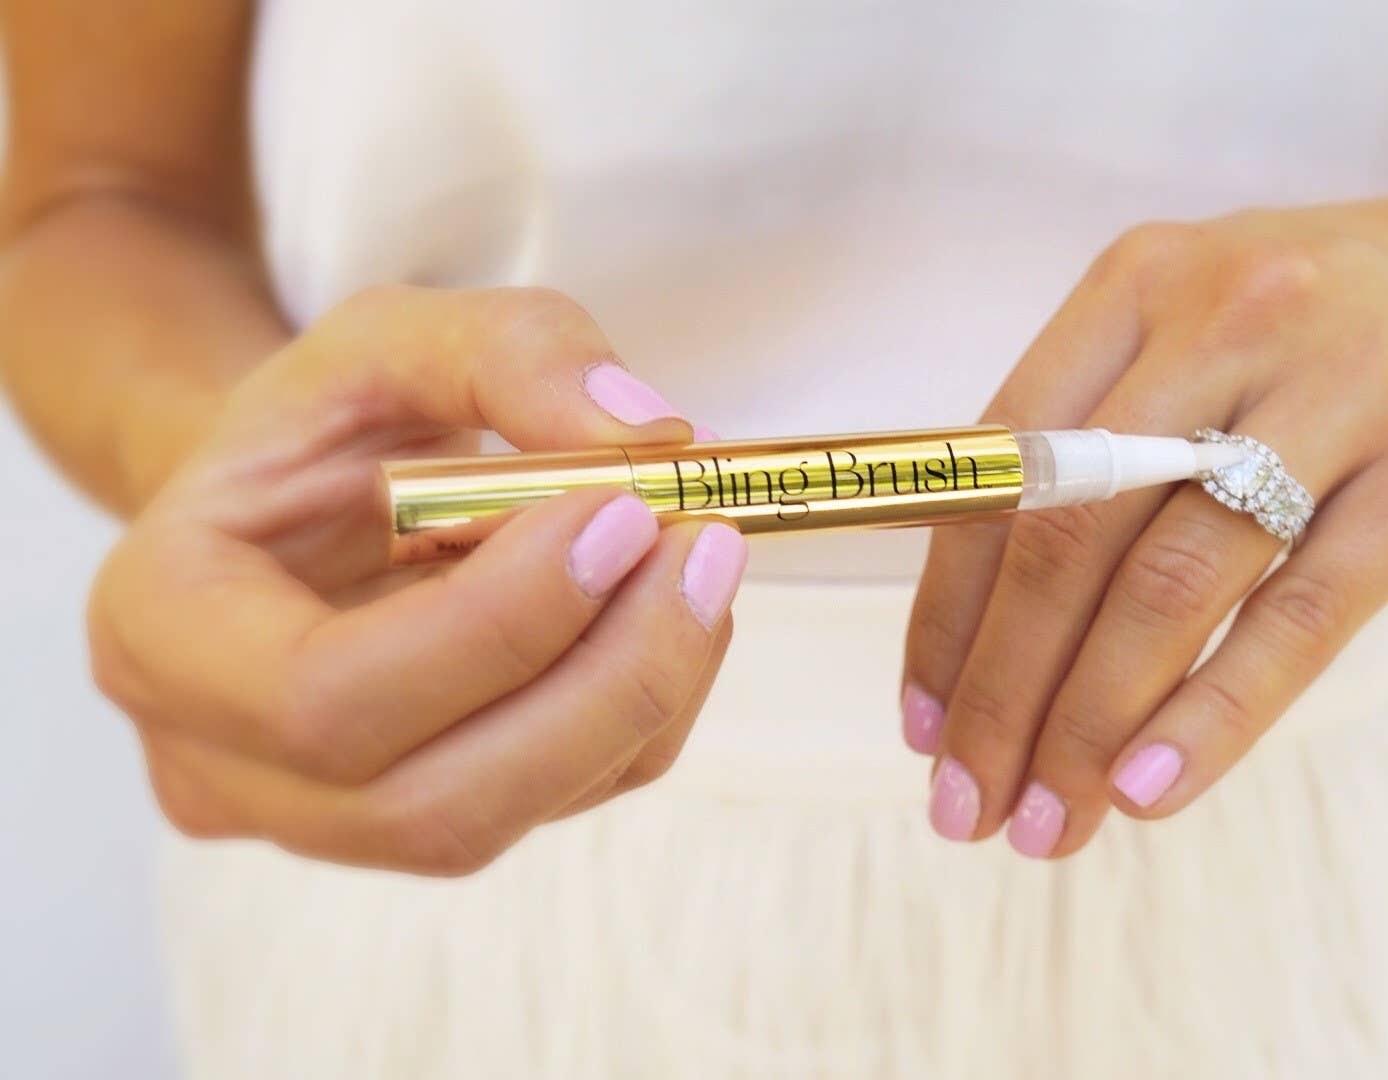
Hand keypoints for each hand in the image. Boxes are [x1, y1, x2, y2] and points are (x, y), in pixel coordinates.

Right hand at [90, 285, 746, 874]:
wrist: (294, 497)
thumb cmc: (323, 421)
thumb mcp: (391, 334)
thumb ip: (512, 351)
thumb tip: (650, 436)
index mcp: (165, 632)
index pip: (328, 696)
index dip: (498, 625)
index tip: (624, 510)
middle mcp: (223, 760)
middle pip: (431, 804)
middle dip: (601, 681)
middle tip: (705, 546)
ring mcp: (319, 817)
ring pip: (507, 816)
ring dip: (641, 695)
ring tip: (703, 562)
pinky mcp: (420, 821)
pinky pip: (559, 801)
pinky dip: (647, 709)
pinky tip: (673, 609)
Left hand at [901, 180, 1387, 857]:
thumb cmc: (1332, 326)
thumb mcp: (1197, 330)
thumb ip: (1093, 442)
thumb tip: (984, 626)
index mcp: (1133, 287)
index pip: (994, 468)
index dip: (945, 611)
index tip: (921, 724)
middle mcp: (1218, 320)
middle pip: (1065, 539)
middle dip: (1001, 694)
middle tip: (967, 806)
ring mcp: (1333, 388)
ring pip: (1168, 586)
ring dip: (1089, 725)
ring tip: (1047, 822)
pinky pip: (1300, 616)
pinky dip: (1215, 714)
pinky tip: (1152, 788)